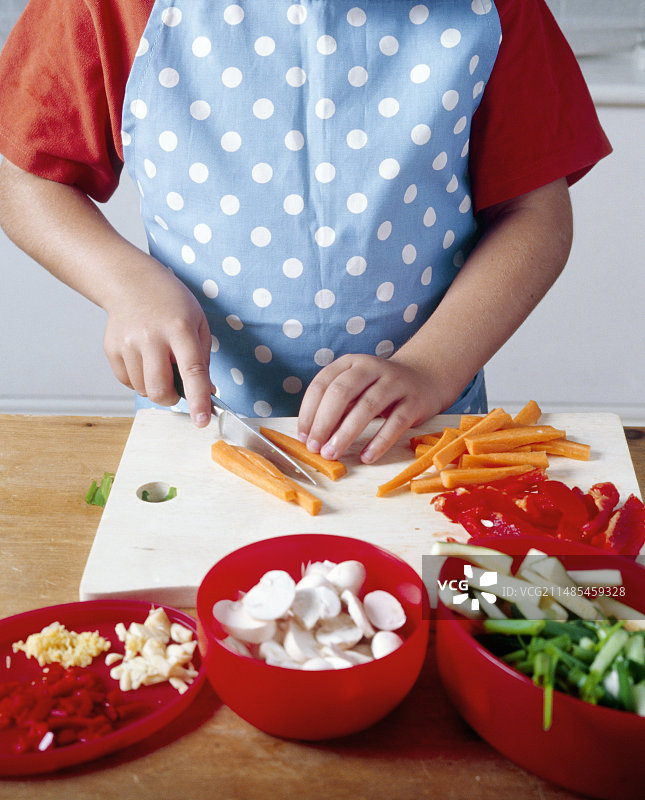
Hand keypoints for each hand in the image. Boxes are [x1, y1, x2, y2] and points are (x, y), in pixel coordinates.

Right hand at [103, 262, 213, 426]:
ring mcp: (128, 343)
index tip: (202, 421)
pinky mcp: (111, 349)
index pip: (192, 371)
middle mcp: (151, 337)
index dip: (198, 399)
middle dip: (172, 398)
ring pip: (143, 390)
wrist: (130, 282)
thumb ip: (203, 359)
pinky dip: (140, 380)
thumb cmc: (170, 302)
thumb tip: (206, 393)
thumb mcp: (198, 322)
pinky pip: (128, 382)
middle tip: (177, 388)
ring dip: (156, 387)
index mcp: (179, 329)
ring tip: (159, 362)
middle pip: (160, 389)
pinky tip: (144, 359)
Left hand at [297, 354, 441, 463]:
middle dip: (324, 422)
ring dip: (346, 434)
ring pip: (367, 407)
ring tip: (333, 454)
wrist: (425, 378)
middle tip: (315, 448)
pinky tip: (366, 457)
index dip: (309, 411)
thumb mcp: (356, 389)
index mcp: (350, 363)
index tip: (304, 437)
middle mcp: (371, 367)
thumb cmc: (379, 389)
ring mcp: (394, 383)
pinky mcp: (414, 401)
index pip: (322, 384)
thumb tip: (313, 437)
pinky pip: (395, 423)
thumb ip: (336, 407)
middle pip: (341, 392)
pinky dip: (379, 442)